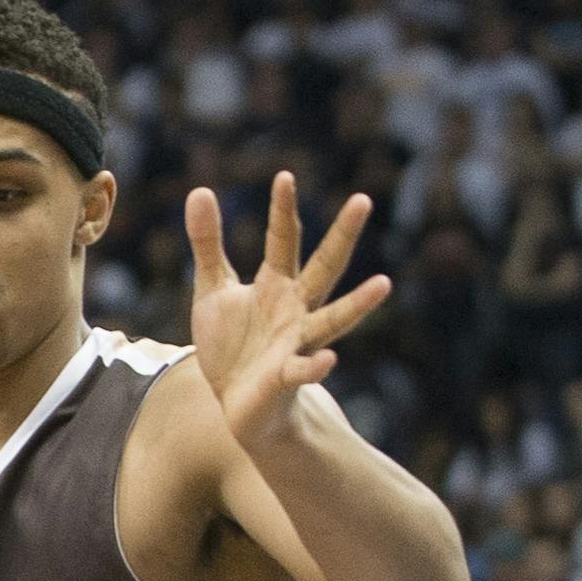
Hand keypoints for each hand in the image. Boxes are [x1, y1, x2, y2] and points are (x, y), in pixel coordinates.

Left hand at [186, 171, 390, 447]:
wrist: (234, 403)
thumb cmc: (231, 344)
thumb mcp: (212, 290)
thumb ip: (208, 245)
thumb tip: (198, 191)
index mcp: (277, 284)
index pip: (284, 240)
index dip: (283, 211)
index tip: (285, 177)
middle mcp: (296, 308)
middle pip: (324, 267)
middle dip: (341, 236)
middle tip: (363, 200)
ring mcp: (296, 342)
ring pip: (333, 319)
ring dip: (357, 304)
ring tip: (383, 284)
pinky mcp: (287, 376)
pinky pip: (305, 370)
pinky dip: (316, 366)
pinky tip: (328, 361)